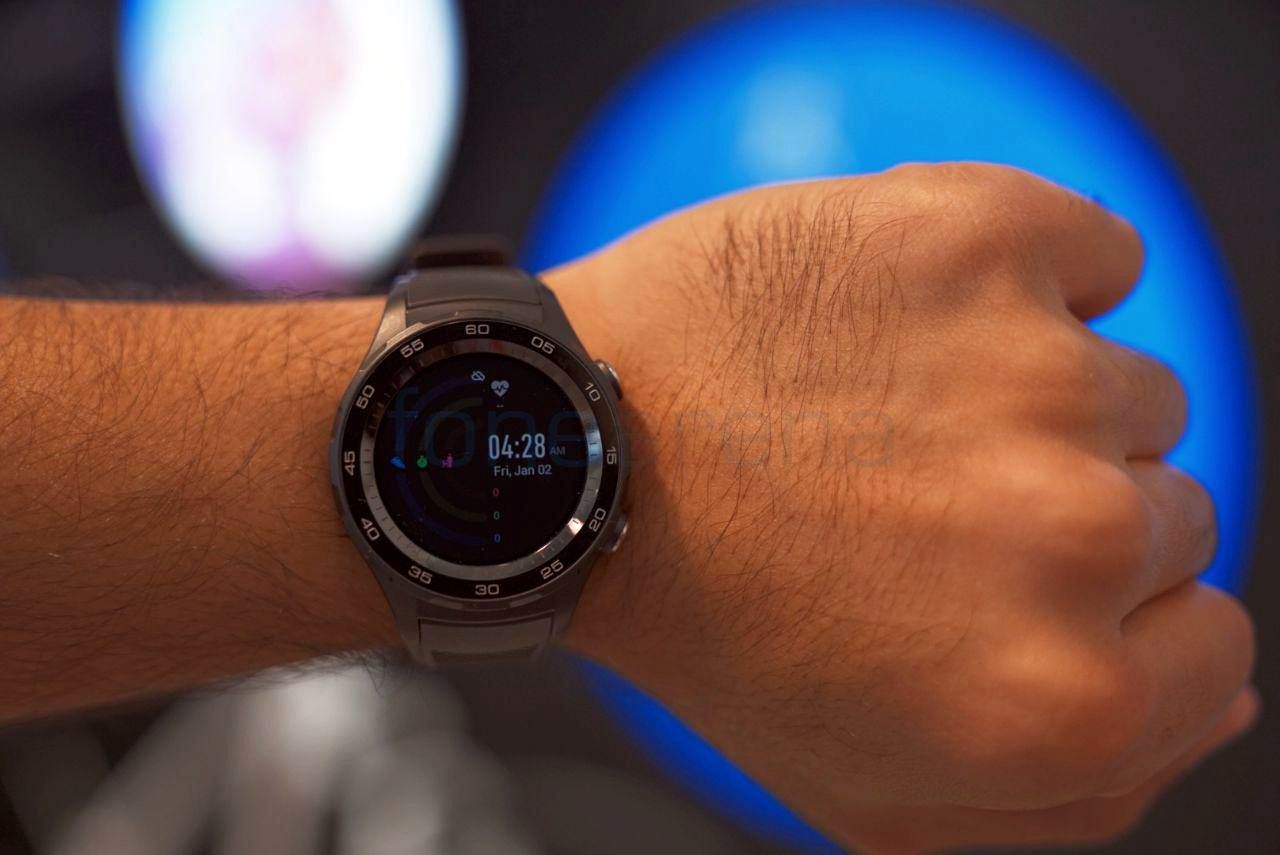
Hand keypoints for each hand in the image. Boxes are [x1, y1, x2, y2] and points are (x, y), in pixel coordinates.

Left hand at [552, 163, 1257, 852]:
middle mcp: (1074, 538)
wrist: (578, 454)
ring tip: (884, 414)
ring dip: (1024, 400)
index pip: (1213, 645)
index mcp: (1059, 699)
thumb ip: (1079, 789)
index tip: (1015, 585)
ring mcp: (1036, 371)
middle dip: (1050, 513)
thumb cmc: (709, 618)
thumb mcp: (874, 791)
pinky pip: (1096, 253)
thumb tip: (1208, 700)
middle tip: (906, 504)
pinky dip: (1030, 277)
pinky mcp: (983, 237)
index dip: (1113, 618)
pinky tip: (916, 318)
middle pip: (1169, 509)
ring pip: (1124, 386)